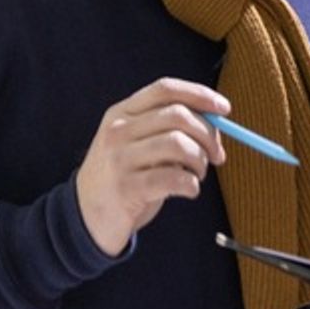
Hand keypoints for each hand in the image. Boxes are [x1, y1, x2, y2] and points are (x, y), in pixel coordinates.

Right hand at [74, 78, 228, 255]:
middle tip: (217, 155)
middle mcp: (118, 131)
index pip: (165, 89)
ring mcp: (119, 159)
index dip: (199, 95)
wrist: (85, 218)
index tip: (224, 109)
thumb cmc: (123, 177)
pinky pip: (173, 178)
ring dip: (200, 161)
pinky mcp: (125, 188)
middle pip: (177, 116)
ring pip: (178, 145)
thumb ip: (169, 129)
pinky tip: (189, 190)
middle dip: (208, 134)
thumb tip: (216, 122)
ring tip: (198, 174)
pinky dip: (191, 184)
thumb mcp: (137, 144)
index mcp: (122, 113)